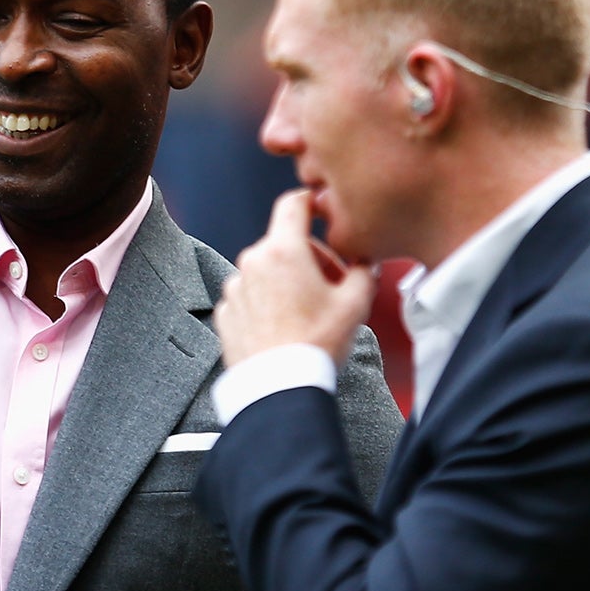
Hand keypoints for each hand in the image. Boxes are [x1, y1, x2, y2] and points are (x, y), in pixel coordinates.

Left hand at [215, 189, 376, 367]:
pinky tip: (285, 328)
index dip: (311, 202)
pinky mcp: (225, 314)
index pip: (293, 204)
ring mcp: (234, 289)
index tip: (322, 211)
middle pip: (283, 243)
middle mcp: (251, 263)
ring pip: (266, 272)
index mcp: (282, 250)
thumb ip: (363, 268)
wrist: (280, 388)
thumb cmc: (318, 343)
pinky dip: (267, 304)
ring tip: (309, 313)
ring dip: (286, 282)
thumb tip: (364, 259)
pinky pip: (251, 297)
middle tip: (332, 286)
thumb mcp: (356, 302)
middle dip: (309, 257)